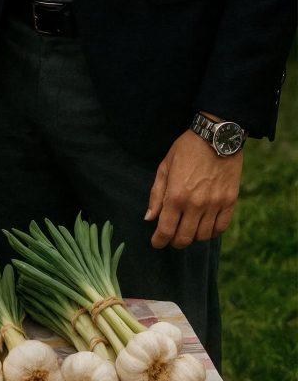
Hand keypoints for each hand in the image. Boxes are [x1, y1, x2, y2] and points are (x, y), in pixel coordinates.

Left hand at [145, 130, 242, 248]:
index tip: (156, 243)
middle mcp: (196, 205)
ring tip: (187, 231)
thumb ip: (157, 194)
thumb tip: (150, 218)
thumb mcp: (165, 167)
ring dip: (193, 238)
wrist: (216, 137)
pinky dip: (212, 232)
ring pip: (203, 236)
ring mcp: (215, 205)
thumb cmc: (186, 149)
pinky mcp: (230, 202)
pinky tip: (205, 227)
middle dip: (174, 243)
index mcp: (176, 195)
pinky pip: (221, 228)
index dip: (159, 241)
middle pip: (184, 238)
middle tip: (170, 239)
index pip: (166, 230)